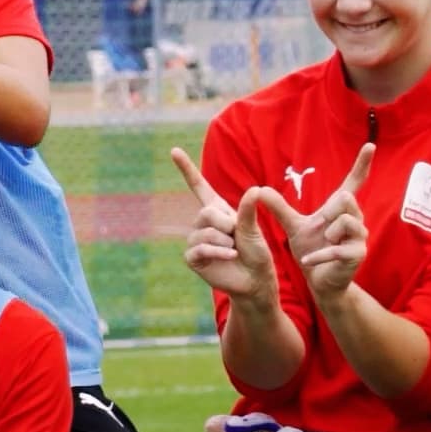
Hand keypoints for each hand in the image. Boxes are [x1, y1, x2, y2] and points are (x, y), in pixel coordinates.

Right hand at [172, 148, 278, 302]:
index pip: (199, 186)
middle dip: (226, 224)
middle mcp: (203, 223)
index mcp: (217, 210)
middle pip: (206, 212)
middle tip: (237, 237)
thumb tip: (255, 189)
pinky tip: (229, 256)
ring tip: (234, 251)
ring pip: (205, 232)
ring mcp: (196, 240)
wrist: (254, 280)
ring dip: (225, 242)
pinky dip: (218, 252)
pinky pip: (199, 249)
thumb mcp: (254, 229)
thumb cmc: (256, 254)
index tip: (174, 151)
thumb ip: (249, 211)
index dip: (187, 169)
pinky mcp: (193, 258)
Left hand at [258, 145, 373, 299]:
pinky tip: (308, 261)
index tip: (370, 145)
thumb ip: (279, 208)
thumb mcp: (293, 226)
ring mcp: (360, 237)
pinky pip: (337, 248)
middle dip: (329, 213)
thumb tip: (258, 189)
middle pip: (345, 198)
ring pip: (345, 221)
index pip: (354, 182)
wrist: (318, 281)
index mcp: (341, 209)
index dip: (362, 164)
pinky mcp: (358, 255)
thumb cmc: (311, 250)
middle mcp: (355, 219)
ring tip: (323, 244)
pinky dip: (318, 256)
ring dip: (327, 235)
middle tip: (322, 229)